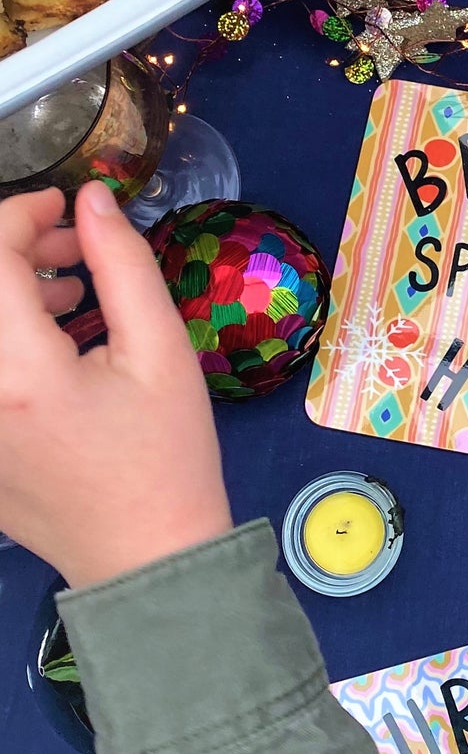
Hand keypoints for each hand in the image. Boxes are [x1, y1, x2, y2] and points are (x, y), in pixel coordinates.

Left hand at [0, 183, 230, 586]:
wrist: (144, 554)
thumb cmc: (167, 455)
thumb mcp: (161, 351)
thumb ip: (124, 265)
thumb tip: (94, 199)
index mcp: (18, 368)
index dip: (25, 213)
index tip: (72, 208)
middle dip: (15, 247)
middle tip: (76, 246)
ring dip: (8, 288)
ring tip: (70, 291)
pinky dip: (5, 331)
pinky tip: (50, 337)